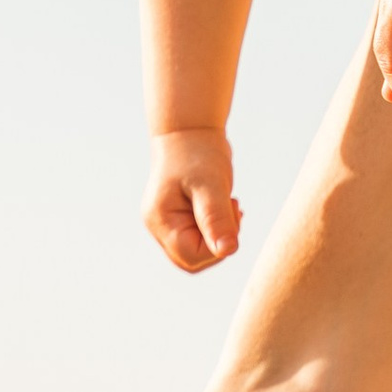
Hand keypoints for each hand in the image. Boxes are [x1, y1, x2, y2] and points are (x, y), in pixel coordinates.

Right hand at [143, 129, 241, 272]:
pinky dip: (219, 229)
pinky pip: (202, 240)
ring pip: (199, 253)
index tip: (231, 211)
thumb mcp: (210, 184)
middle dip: (218, 242)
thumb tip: (228, 250)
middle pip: (193, 260)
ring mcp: (170, 226)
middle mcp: (160, 227)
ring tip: (228, 204)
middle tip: (230, 208)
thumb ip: (216, 218)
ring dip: (220, 235)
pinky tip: (226, 206)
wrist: (190, 131)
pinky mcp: (182, 221)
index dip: (217, 245)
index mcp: (161, 220)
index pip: (191, 255)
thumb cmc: (197, 152)